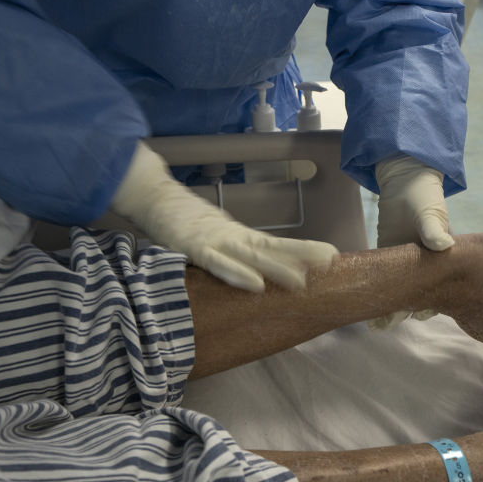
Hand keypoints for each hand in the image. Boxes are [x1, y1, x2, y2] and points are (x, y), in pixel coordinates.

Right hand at [111, 142, 337, 291]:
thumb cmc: (180, 222)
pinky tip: (256, 285)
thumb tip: (253, 272)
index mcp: (238, 238)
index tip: (331, 255)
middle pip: (272, 248)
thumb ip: (229, 254)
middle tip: (330, 262)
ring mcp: (214, 242)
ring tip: (302, 280)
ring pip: (251, 256)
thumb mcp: (210, 241)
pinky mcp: (193, 249)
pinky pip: (217, 264)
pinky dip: (236, 274)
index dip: (302, 250)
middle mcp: (233, 238)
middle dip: (300, 255)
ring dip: (277, 268)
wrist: (150, 196)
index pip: (275, 245)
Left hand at [371, 156, 453, 328]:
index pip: (440, 288)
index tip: (421, 313)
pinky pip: (383, 280)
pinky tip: (368, 308)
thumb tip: (443, 246)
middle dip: (407, 310)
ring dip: (391, 307)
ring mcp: (405, 264)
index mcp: (441, 260)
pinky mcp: (387, 257)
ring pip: (400, 292)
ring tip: (378, 324)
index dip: (432, 303)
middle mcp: (425, 266)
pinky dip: (378, 293)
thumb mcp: (431, 213)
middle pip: (419, 295)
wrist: (404, 181)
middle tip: (391, 320)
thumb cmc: (425, 197)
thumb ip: (435, 230)